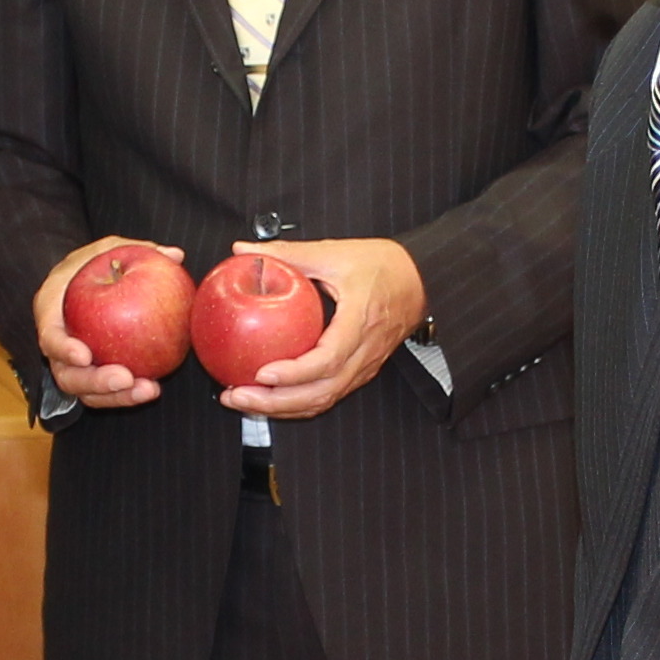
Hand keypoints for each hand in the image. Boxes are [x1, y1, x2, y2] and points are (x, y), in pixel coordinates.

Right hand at [29, 235, 166, 411]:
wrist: (77, 284)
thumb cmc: (89, 265)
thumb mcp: (106, 248)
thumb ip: (135, 249)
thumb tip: (175, 255)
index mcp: (51, 313)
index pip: (49, 336)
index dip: (63, 349)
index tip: (85, 355)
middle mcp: (58, 346)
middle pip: (67, 376)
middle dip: (95, 382)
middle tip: (125, 378)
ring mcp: (74, 366)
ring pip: (87, 393)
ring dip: (116, 397)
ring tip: (148, 390)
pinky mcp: (93, 375)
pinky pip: (107, 393)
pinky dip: (127, 395)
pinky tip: (153, 389)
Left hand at [219, 236, 424, 422]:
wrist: (421, 279)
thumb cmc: (384, 266)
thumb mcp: (334, 253)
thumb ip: (288, 254)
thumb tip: (243, 251)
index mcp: (360, 321)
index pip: (329, 359)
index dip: (295, 373)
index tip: (262, 373)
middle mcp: (365, 352)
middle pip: (322, 392)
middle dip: (276, 402)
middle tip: (238, 395)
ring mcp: (364, 366)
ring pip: (324, 400)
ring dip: (282, 408)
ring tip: (245, 401)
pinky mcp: (360, 371)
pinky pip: (328, 395)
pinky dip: (297, 403)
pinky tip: (270, 397)